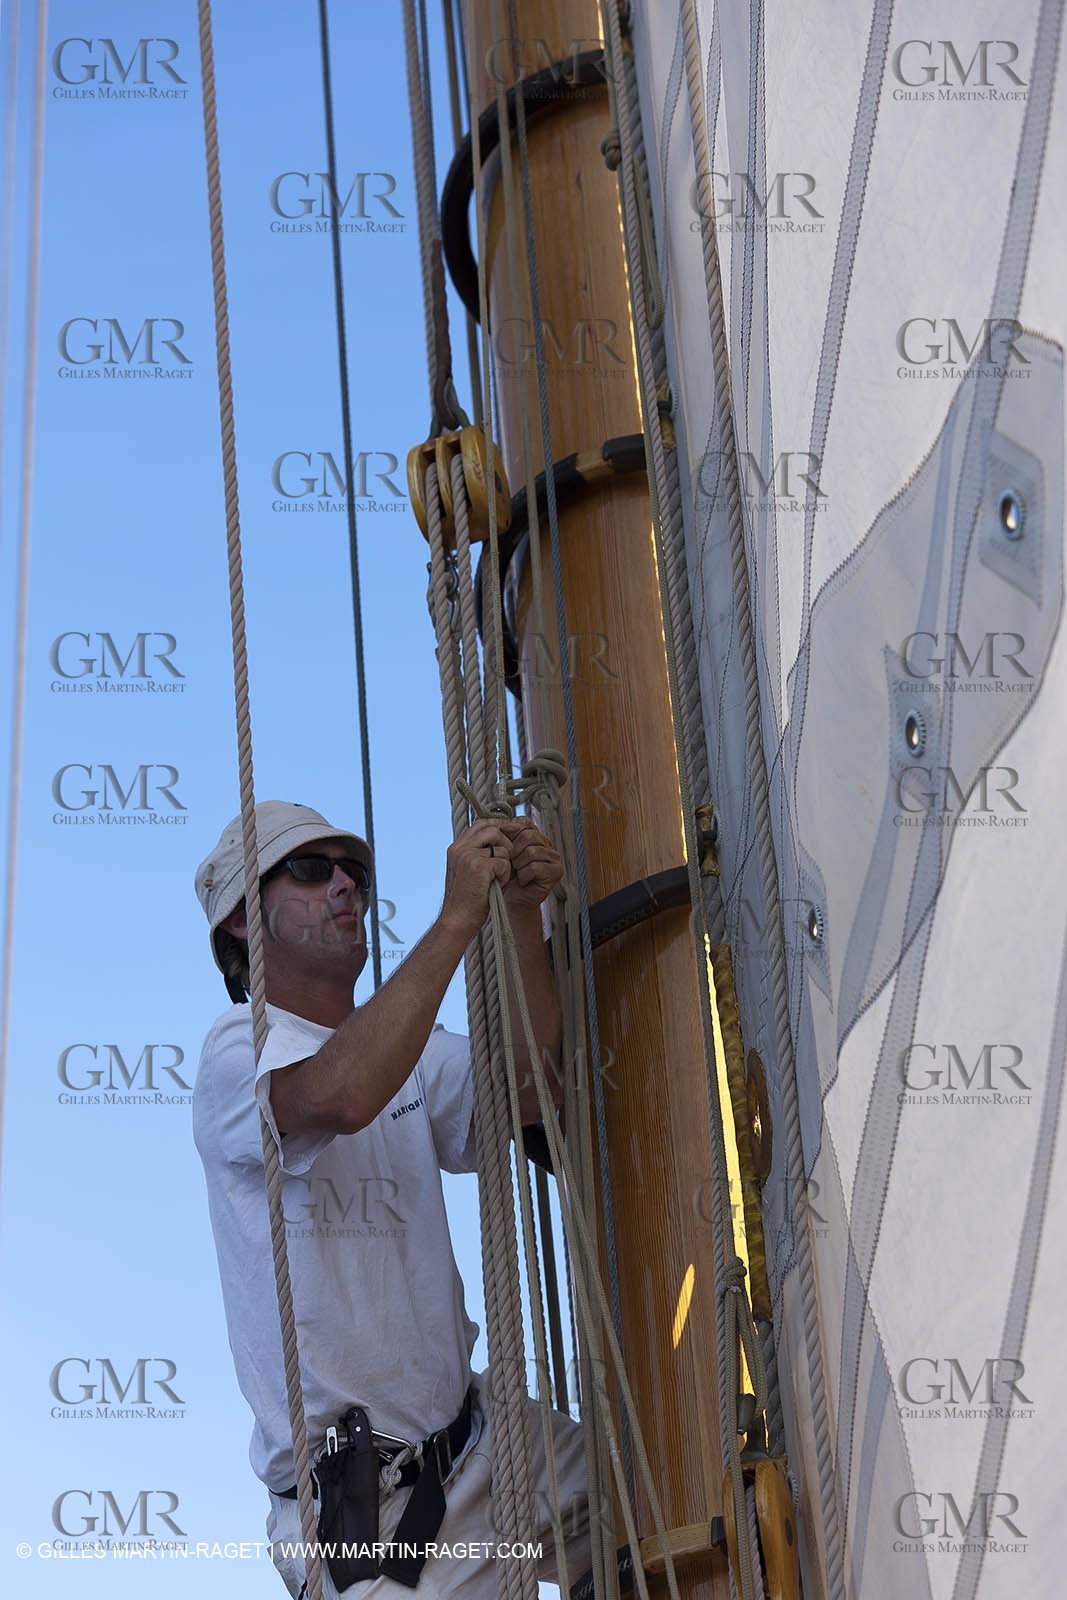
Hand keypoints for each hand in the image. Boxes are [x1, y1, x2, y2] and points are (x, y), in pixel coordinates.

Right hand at [440, 819, 513, 937]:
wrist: (457, 919)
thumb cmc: (467, 899)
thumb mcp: (469, 871)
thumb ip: (479, 854)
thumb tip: (502, 838)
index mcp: (456, 848)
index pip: (481, 823)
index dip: (499, 825)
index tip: (512, 833)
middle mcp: (460, 848)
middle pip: (492, 829)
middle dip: (507, 842)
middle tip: (510, 858)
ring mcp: (468, 856)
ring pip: (501, 846)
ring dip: (506, 862)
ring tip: (498, 878)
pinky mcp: (479, 866)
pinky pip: (504, 862)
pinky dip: (505, 875)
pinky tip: (497, 885)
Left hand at [497, 818, 562, 913]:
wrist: (512, 899)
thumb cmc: (507, 876)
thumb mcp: (504, 851)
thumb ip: (506, 836)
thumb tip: (505, 825)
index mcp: (536, 836)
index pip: (525, 823)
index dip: (511, 833)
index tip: (503, 845)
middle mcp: (548, 845)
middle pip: (529, 836)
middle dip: (514, 851)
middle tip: (510, 863)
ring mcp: (554, 858)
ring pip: (532, 852)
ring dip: (518, 864)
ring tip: (517, 873)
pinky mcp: (556, 872)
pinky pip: (535, 867)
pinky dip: (524, 875)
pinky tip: (523, 881)